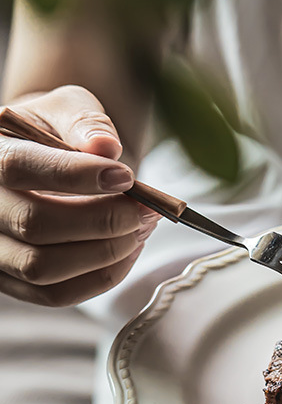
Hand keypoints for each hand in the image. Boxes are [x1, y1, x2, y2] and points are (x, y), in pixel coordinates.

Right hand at [0, 85, 157, 305]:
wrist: (44, 159)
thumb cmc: (56, 132)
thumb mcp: (69, 109)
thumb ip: (86, 122)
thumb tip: (106, 146)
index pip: (19, 167)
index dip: (75, 176)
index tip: (126, 178)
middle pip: (34, 225)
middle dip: (103, 221)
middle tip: (147, 210)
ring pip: (43, 268)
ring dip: (106, 252)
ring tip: (141, 228)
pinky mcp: (12, 281)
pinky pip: (55, 294)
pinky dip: (102, 277)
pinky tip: (129, 250)